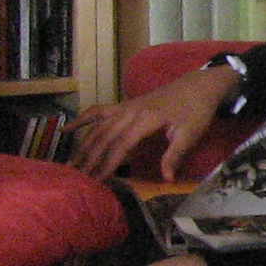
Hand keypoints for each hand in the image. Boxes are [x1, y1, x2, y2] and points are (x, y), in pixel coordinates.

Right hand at [69, 64, 240, 179]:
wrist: (199, 85)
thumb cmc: (197, 111)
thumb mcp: (190, 134)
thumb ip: (174, 155)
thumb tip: (166, 179)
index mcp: (146, 119)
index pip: (121, 145)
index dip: (109, 163)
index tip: (98, 180)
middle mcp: (129, 112)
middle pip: (104, 137)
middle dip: (90, 159)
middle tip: (77, 178)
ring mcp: (124, 107)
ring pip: (98, 128)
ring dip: (83, 146)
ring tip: (70, 165)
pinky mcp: (124, 105)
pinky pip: (98, 112)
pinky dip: (81, 120)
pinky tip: (65, 129)